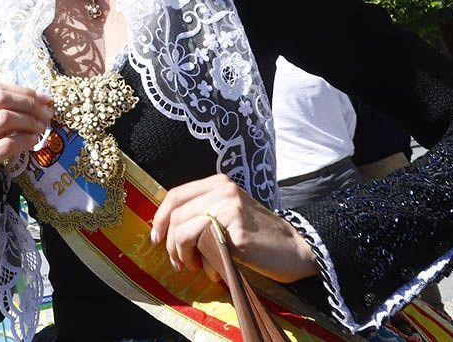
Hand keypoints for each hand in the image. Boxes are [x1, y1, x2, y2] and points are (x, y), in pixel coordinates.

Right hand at [0, 84, 52, 212]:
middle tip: (47, 114)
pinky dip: (25, 141)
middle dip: (29, 105)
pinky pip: (6, 146)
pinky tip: (33, 142)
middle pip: (0, 100)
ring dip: (29, 122)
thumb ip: (1, 111)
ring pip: (4, 119)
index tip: (44, 99)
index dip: (23, 92)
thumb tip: (39, 98)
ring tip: (41, 128)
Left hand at [149, 174, 317, 283]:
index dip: (161, 218)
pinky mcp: (236, 232)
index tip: (157, 238)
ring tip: (195, 266)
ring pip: (183, 230)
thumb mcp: (228, 212)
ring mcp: (229, 209)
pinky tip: (215, 271)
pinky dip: (203, 264)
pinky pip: (202, 248)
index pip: (175, 195)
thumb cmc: (258, 235)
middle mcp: (222, 191)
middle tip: (178, 262)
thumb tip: (165, 230)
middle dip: (170, 243)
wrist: (295, 248)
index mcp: (219, 183)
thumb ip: (202, 212)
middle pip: (176, 215)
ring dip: (182, 254)